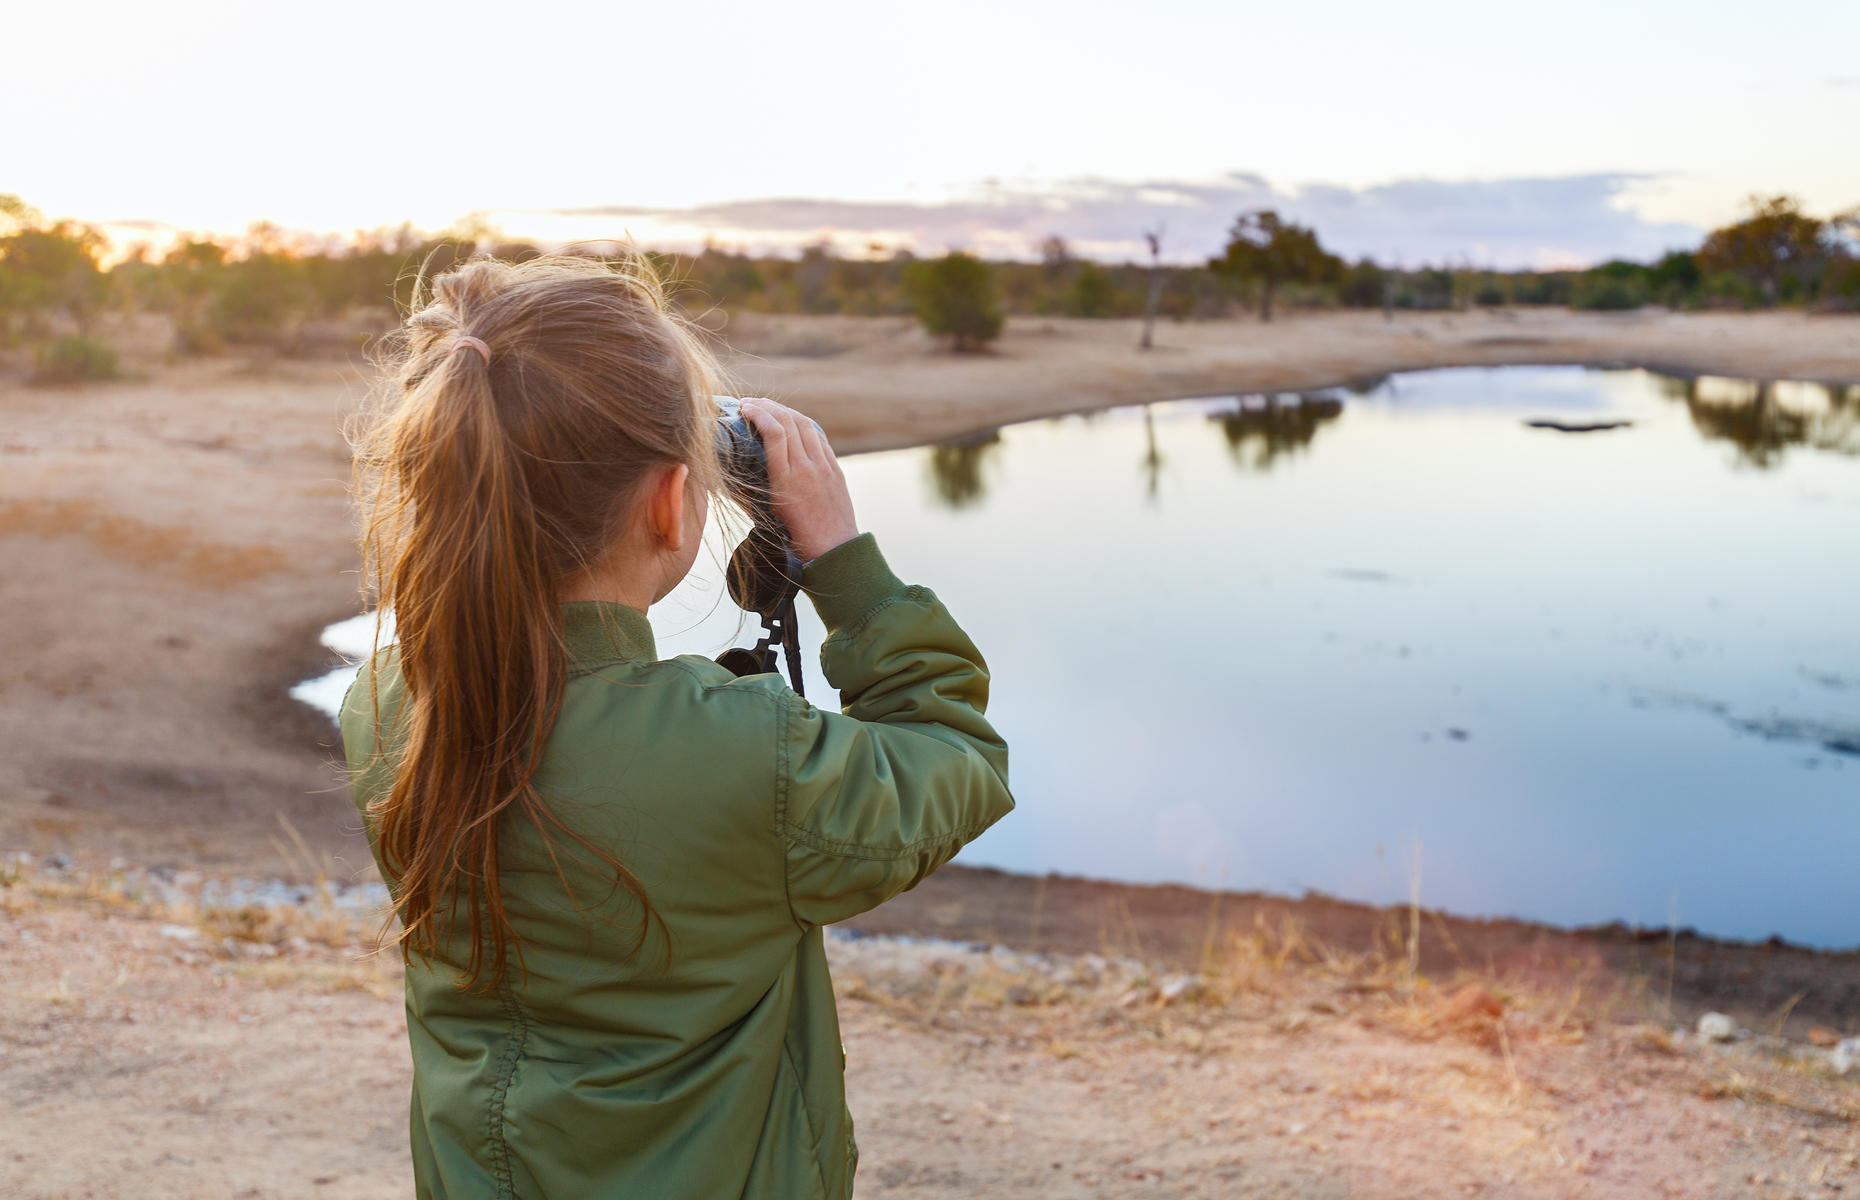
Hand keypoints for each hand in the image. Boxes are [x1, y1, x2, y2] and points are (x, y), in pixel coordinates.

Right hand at [740, 399, 859, 561]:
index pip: (774, 431)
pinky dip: (803, 424)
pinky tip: (793, 423)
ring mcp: (824, 466)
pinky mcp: (836, 469)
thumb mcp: (767, 514)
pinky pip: (819, 437)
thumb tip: (730, 473)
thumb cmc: (795, 538)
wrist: (834, 551)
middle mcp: (806, 467)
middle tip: (751, 403)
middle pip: (788, 421)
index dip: (758, 413)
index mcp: (786, 478)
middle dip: (768, 406)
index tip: (744, 407)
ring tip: (770, 407)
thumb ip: (750, 490)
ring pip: (806, 425)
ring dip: (786, 411)